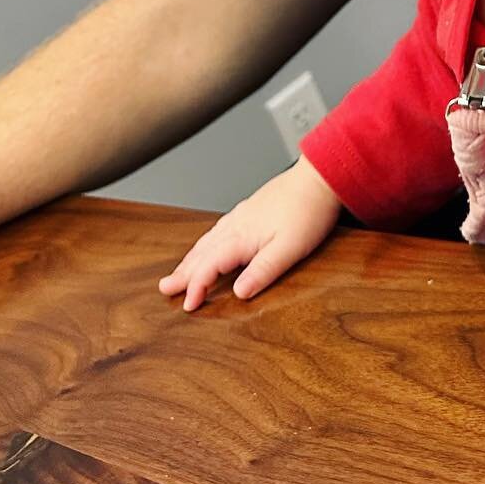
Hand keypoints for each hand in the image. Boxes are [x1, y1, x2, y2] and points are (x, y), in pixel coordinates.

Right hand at [157, 159, 340, 309]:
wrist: (319, 178)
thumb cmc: (308, 212)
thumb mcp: (289, 249)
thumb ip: (263, 271)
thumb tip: (238, 293)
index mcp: (242, 236)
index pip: (209, 265)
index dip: (196, 286)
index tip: (187, 306)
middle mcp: (237, 224)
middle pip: (203, 252)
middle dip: (183, 272)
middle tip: (165, 288)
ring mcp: (243, 215)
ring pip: (209, 239)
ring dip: (192, 257)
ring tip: (180, 271)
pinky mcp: (251, 209)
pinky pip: (219, 229)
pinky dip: (207, 242)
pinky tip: (209, 243)